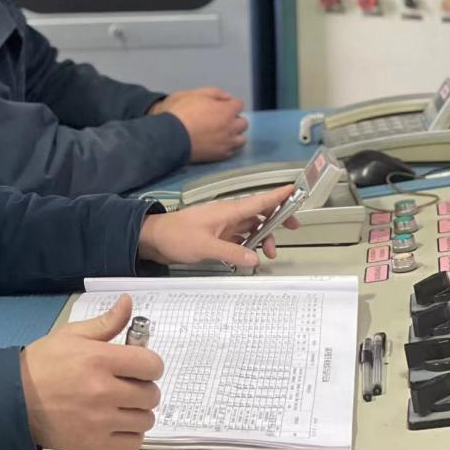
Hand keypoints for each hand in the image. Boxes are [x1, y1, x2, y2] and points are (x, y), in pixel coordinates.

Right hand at [20, 294, 162, 449]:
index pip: (151, 365)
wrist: (15, 399)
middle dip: (144, 387)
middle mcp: (103, 391)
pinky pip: (133, 443)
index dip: (150, 364)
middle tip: (128, 385)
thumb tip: (128, 302)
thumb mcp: (72, 334)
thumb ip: (106, 322)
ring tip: (121, 405)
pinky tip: (116, 423)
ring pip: (145, 420)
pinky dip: (130, 434)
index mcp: (100, 360)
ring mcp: (100, 421)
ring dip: (138, 412)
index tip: (141, 366)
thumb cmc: (43, 364)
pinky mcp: (95, 445)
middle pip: (151, 394)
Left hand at [137, 184, 299, 268]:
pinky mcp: (216, 236)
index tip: (295, 191)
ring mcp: (222, 226)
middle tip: (293, 227)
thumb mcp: (206, 246)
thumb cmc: (176, 235)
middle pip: (259, 214)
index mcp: (227, 211)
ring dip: (262, 238)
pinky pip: (239, 239)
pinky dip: (248, 246)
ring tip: (267, 254)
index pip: (259, 201)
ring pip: (250, 228)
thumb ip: (232, 253)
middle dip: (277, 220)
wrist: (154, 239)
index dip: (278, 196)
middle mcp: (228, 216)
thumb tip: (254, 258)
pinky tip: (249, 256)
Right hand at [150, 87, 246, 162]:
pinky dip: (228, 146)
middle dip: (234, 120)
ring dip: (234, 135)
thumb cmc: (182, 112)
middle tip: (221, 120)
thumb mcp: (195, 94)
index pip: (239, 104)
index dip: (229, 104)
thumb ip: (215, 93)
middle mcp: (231, 127)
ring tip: (222, 134)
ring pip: (241, 139)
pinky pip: (232, 151)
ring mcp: (227, 142)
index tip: (220, 107)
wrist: (172, 136)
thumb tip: (228, 97)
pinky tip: (217, 144)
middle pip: (243, 123)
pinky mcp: (221, 155)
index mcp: (227, 110)